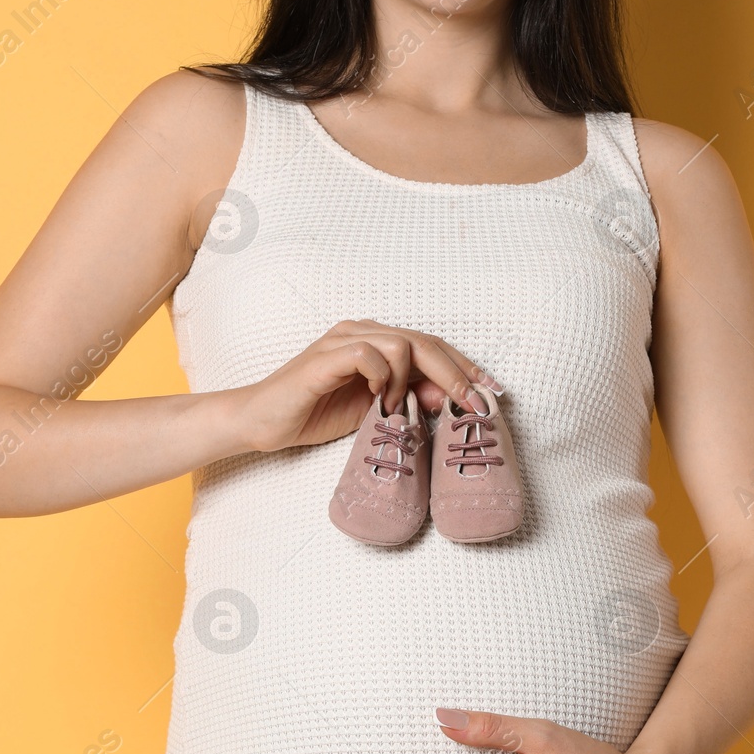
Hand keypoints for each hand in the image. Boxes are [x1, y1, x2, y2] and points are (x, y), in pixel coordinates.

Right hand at [234, 320, 500, 452]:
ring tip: (401, 408)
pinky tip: (380, 398)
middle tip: (472, 404)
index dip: (464, 367)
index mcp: (375, 341)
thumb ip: (410, 399)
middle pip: (425, 342)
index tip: (490, 392)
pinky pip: (367, 353)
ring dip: (412, 380)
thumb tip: (450, 398)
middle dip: (456, 374)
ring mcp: (343, 340)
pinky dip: (382, 375)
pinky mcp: (325, 356)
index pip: (432, 346)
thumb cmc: (314, 414)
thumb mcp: (375, 411)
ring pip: (402, 344)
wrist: (262, 422)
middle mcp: (361, 331)